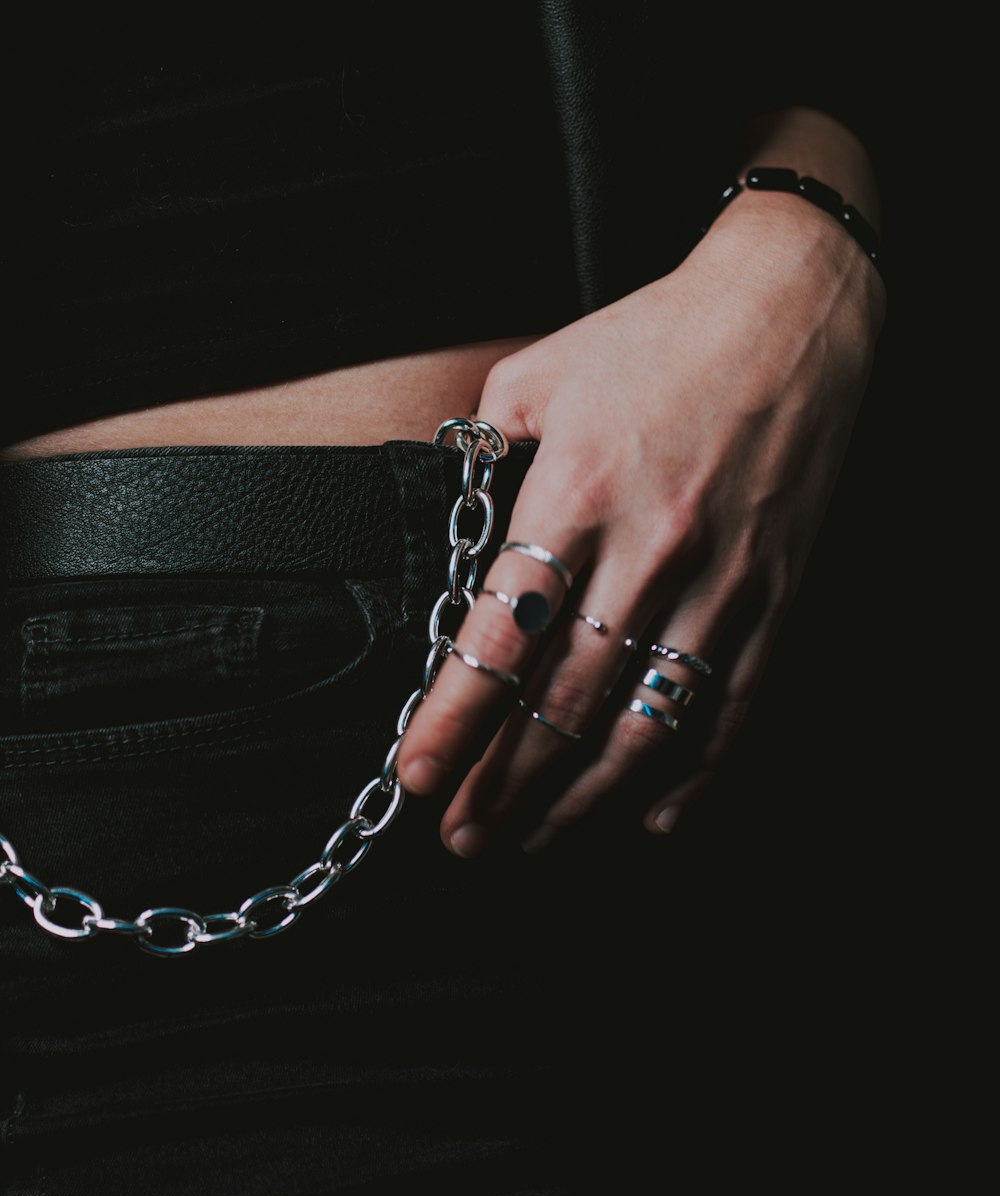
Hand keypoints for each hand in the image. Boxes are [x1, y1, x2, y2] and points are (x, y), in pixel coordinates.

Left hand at [397, 192, 885, 854]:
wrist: (791, 310)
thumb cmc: (654, 339)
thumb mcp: (538, 374)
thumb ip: (483, 458)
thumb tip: (453, 533)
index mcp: (576, 494)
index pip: (501, 637)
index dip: (453, 720)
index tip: (416, 777)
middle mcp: (649, 550)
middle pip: (565, 703)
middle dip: (503, 783)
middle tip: (462, 838)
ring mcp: (721, 581)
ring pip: (646, 724)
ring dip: (583, 799)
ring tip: (533, 842)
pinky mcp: (776, 596)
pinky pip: (735, 707)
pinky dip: (697, 774)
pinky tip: (653, 818)